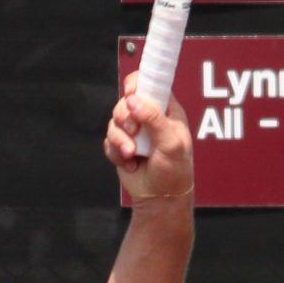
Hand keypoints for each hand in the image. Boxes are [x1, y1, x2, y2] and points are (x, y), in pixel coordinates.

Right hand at [106, 77, 192, 203]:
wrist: (160, 198)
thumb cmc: (175, 172)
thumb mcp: (171, 143)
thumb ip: (154, 118)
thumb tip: (133, 100)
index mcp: (165, 110)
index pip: (149, 83)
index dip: (137, 84)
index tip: (131, 94)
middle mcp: (148, 118)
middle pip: (125, 101)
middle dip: (125, 117)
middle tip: (134, 131)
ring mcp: (134, 132)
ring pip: (114, 122)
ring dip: (120, 139)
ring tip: (132, 153)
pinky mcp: (121, 146)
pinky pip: (108, 141)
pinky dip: (116, 152)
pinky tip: (129, 162)